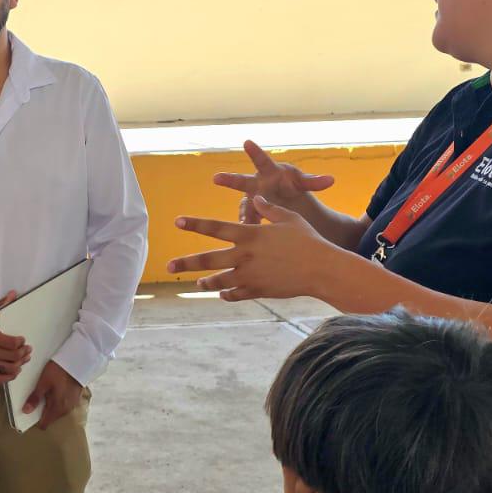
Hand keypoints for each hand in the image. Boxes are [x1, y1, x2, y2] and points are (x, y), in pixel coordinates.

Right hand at [0, 292, 31, 381]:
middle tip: (27, 349)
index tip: (22, 339)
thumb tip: (12, 295)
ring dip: (20, 364)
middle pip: (13, 356)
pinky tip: (15, 372)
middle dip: (23, 353)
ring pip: (8, 367)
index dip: (20, 342)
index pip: (11, 343)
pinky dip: (9, 376)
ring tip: (24, 359)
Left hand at [22, 360, 83, 429]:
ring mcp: (71, 405)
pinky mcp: (74, 399)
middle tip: (38, 396)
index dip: (35, 419)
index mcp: (57, 408)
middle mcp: (65, 410)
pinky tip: (55, 389)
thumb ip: (35, 398)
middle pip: (49, 417)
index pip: (44, 424)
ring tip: (47, 391)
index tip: (30, 410)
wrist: (78, 361)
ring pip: (56, 411)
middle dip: (42, 410)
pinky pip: (62, 405)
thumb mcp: (43, 383)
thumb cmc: (60, 371)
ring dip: (50, 404)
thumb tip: (26, 410)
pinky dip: (57, 400)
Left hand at [167, 195, 341, 300]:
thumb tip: (256, 198)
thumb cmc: (308, 240)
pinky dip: (228, 294)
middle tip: (169, 265)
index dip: (195, 224)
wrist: (322, 269)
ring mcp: (250, 275)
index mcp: (250, 234)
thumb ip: (269, 209)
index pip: (215, 228)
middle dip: (186, 262)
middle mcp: (245, 255)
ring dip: (206, 282)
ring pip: (219, 280)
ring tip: (197, 283)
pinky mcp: (258, 290)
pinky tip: (222, 293)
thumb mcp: (289, 218)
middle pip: (208, 259)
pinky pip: (237, 294)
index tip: (178, 221)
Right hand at [214, 140, 334, 224]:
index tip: (247, 142)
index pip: (261, 160)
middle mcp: (255, 185)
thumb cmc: (291, 186)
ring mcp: (251, 202)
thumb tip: (332, 180)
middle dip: (230, 180)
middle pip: (242, 182)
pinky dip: (249, 230)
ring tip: (245, 222)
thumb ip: (315, 181)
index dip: (254, 152)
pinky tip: (249, 239)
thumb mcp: (303, 183)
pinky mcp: (251, 217)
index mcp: (269, 172)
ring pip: (245, 208)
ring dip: (244, 214)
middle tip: (217, 177)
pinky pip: (248, 224)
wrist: (283, 202)